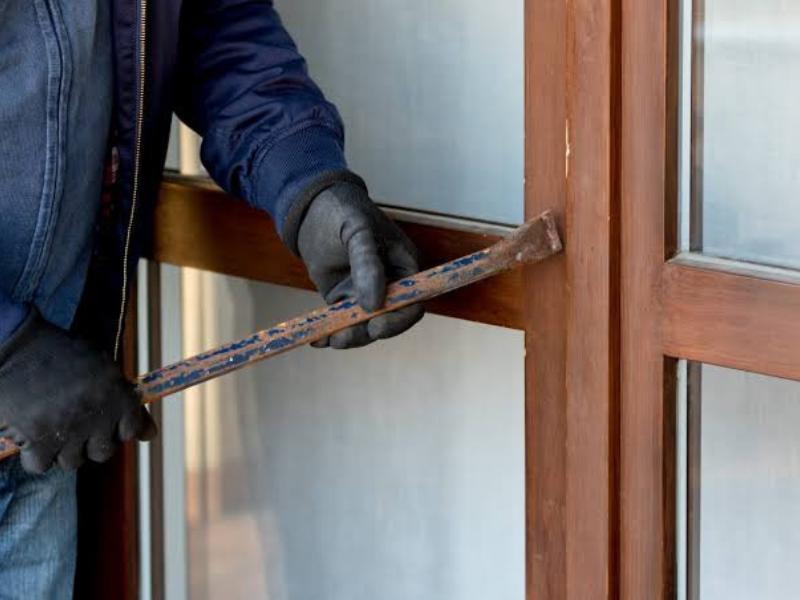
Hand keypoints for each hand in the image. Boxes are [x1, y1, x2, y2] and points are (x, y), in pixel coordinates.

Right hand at [0, 312, 155, 473]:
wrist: (17, 345)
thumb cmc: (61, 353)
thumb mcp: (102, 367)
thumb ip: (126, 401)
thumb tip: (151, 435)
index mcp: (118, 395)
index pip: (131, 430)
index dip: (118, 428)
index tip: (107, 423)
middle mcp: (98, 416)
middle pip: (103, 452)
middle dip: (91, 442)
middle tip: (75, 424)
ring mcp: (68, 430)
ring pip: (72, 461)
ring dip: (63, 450)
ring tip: (51, 425)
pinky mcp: (37, 441)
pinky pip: (41, 465)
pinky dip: (35, 456)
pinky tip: (32, 435)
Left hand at [298, 182, 424, 348]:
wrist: (311, 205)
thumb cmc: (343, 211)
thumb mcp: (358, 231)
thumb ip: (367, 264)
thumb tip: (373, 304)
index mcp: (404, 266)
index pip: (413, 302)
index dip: (398, 319)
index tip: (376, 326)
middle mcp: (390, 284)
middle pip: (388, 320)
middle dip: (367, 332)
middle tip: (343, 337)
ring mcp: (366, 292)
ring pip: (364, 326)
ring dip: (348, 336)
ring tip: (327, 338)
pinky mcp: (344, 298)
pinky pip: (342, 321)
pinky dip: (331, 332)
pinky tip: (317, 338)